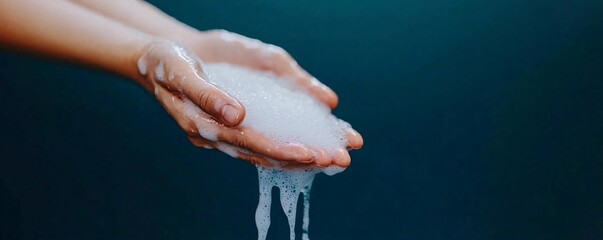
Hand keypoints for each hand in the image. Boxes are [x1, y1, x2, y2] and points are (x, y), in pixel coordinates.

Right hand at [137, 40, 354, 167]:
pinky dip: (292, 137)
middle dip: (303, 158)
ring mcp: (228, 130)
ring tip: (337, 155)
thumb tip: (238, 115)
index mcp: (204, 127)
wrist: (162, 57)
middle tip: (339, 159)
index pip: (248, 143)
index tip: (311, 153)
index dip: (280, 150)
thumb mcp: (180, 71)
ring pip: (270, 148)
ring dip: (303, 153)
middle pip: (265, 153)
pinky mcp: (237, 121)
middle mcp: (219, 135)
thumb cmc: (168, 62)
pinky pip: (267, 134)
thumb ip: (207, 94)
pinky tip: (316, 139)